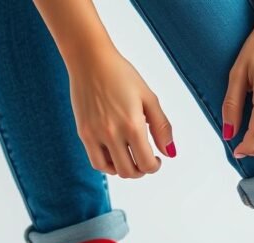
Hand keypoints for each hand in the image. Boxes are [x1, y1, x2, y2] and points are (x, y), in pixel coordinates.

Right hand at [68, 48, 174, 177]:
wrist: (90, 60)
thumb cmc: (121, 75)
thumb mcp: (149, 98)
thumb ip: (162, 127)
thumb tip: (169, 152)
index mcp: (133, 125)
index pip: (146, 163)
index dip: (155, 166)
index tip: (156, 159)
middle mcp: (113, 133)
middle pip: (130, 171)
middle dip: (142, 170)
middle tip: (145, 159)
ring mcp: (95, 135)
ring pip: (112, 170)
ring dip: (125, 169)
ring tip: (130, 157)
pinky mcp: (83, 133)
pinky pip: (96, 162)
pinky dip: (108, 165)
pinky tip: (115, 153)